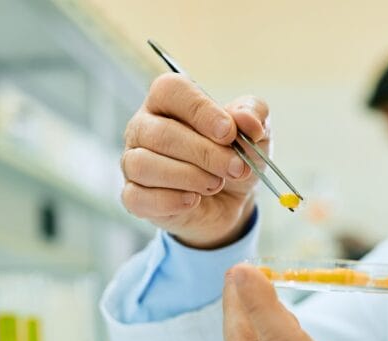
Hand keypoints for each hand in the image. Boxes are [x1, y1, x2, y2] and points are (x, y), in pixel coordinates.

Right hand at [121, 74, 269, 248]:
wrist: (231, 200)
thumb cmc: (234, 156)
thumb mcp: (253, 133)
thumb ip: (253, 117)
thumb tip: (248, 122)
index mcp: (167, 100)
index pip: (171, 91)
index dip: (201, 111)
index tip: (229, 133)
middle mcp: (143, 127)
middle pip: (162, 134)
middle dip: (205, 153)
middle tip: (235, 168)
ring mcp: (133, 162)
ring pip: (144, 164)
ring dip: (188, 177)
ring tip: (215, 184)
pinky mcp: (134, 196)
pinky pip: (137, 197)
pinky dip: (170, 201)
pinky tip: (193, 200)